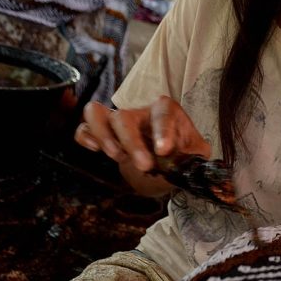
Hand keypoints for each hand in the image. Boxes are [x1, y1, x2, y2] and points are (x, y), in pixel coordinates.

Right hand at [75, 96, 210, 173]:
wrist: (168, 165)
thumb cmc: (182, 154)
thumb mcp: (196, 155)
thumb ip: (195, 159)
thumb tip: (197, 169)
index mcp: (166, 111)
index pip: (163, 112)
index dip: (162, 130)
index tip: (164, 151)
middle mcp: (140, 112)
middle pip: (125, 117)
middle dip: (132, 143)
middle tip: (144, 166)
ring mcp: (119, 121)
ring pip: (98, 114)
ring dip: (104, 136)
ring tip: (117, 157)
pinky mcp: (103, 134)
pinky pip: (84, 128)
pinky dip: (85, 136)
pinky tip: (95, 150)